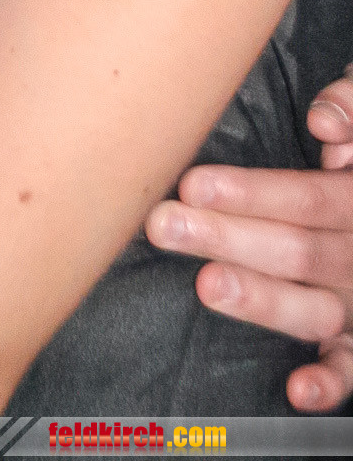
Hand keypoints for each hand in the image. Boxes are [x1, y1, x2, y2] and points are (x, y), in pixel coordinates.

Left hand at [146, 71, 352, 411]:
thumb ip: (352, 109)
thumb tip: (323, 123)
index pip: (305, 199)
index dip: (250, 194)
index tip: (192, 185)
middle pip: (293, 250)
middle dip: (225, 238)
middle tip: (164, 225)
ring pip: (312, 308)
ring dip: (260, 300)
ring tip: (206, 285)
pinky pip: (351, 366)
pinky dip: (331, 383)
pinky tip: (297, 388)